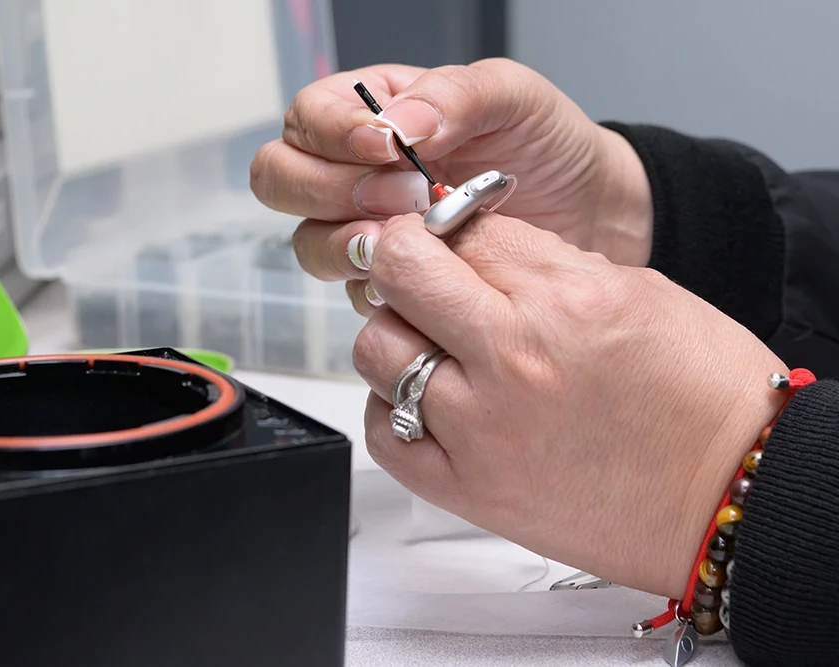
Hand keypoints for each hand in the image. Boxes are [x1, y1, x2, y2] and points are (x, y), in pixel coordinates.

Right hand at [250, 59, 654, 313]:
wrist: (589, 213)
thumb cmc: (546, 145)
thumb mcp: (511, 96)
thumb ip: (453, 96)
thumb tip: (397, 126)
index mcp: (371, 113)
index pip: (307, 117)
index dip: (330, 134)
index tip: (385, 148)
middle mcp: (354, 172)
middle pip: (281, 180)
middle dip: (328, 190)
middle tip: (400, 195)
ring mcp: (366, 229)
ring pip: (308, 241)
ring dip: (349, 243)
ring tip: (413, 236)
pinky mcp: (388, 282)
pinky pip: (355, 290)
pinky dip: (382, 286)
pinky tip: (431, 276)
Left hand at [351, 211, 785, 597]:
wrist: (732, 494)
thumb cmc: (702, 396)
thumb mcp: (634, 291)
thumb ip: (541, 265)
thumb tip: (473, 244)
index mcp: (562, 299)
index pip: (456, 229)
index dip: (442, 222)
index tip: (441, 233)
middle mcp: (512, 360)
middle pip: (399, 271)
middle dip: (401, 256)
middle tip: (416, 270)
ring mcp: (482, 431)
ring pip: (376, 349)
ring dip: (394, 334)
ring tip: (429, 345)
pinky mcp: (469, 490)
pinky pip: (381, 432)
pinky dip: (389, 407)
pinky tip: (423, 401)